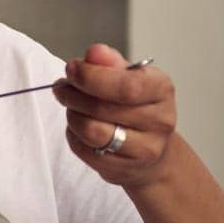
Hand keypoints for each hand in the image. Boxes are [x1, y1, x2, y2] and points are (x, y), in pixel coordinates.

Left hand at [51, 42, 177, 188]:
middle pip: (103, 108)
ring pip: (92, 131)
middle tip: (61, 87)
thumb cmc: (135, 105)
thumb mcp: (128, 75)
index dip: (91, 77)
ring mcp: (144, 149)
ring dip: (72, 115)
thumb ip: (109, 62)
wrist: (150, 149)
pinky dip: (73, 136)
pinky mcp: (124, 170)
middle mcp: (160, 121)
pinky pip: (85, 151)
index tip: (71, 69)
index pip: (126, 86)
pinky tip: (78, 127)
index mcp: (161, 90)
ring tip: (70, 107)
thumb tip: (95, 53)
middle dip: (73, 95)